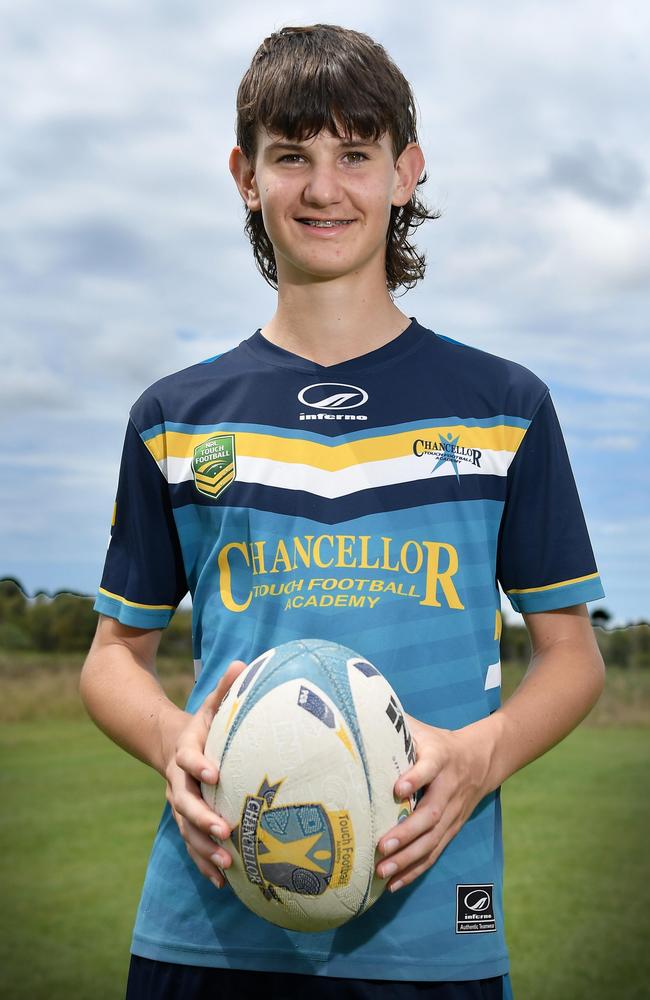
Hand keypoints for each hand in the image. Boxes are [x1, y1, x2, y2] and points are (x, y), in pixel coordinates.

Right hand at [163, 659, 248, 889]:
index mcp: (185, 751)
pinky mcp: (186, 820)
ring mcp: (180, 803)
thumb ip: (225, 688)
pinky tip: (222, 882)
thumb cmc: (203, 724)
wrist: (169, 743)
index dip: (199, 766)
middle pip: (184, 803)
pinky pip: (192, 844)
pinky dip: (204, 862)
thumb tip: (244, 662)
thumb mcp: (211, 704)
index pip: (189, 760)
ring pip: (187, 830)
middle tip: (224, 830)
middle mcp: (177, 781)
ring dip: (204, 848)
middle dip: (203, 818)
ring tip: (227, 864)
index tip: (215, 774)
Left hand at [375, 713, 494, 892]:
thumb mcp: (421, 728)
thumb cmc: (438, 742)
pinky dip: (415, 869)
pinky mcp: (452, 828)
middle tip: (381, 846)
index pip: (429, 767)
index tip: (397, 788)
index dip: (415, 777)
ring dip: (408, 858)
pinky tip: (395, 883)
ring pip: (433, 839)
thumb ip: (394, 723)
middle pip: (430, 813)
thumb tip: (357, 711)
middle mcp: (449, 787)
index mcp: (440, 758)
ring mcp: (453, 812)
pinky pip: (435, 852)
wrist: (482, 757)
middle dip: (406, 833)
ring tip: (383, 870)